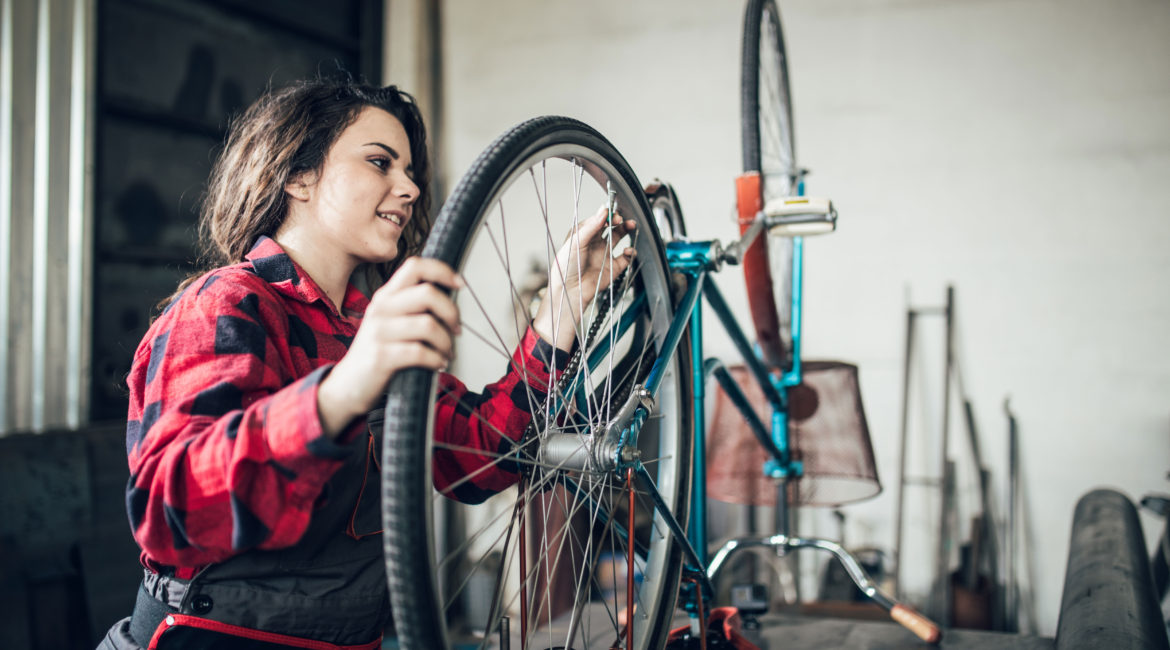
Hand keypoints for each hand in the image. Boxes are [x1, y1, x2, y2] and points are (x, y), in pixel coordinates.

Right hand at [317, 257, 461, 436]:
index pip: (415, 266)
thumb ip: (412, 307)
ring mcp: (379, 332)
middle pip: (428, 293)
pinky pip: (420, 352)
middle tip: (456, 330)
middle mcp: (381, 308)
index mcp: (385, 296)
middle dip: (451, 312)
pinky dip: (436, 360)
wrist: (347, 386)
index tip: (460, 284)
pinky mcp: (381, 356)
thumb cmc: (378, 353)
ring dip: (446, 342)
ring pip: (428, 325)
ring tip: (446, 352)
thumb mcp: (390, 322)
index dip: (442, 271)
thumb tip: (450, 301)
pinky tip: (437, 364)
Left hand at [533, 206, 636, 350]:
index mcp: (583, 235)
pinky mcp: (613, 267)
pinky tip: (628, 250)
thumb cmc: (566, 268)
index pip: (598, 219)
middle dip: (618, 219)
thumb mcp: (576, 242)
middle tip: (621, 218)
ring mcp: (604, 254)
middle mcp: (594, 243)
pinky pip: (626, 257)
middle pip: (611, 225)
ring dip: (627, 229)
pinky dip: (631, 252)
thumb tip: (602, 211)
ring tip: (631, 225)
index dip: (606, 214)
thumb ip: (591, 226)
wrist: (571, 291)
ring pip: (620, 237)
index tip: (612, 212)